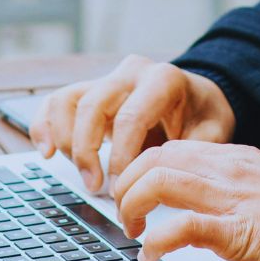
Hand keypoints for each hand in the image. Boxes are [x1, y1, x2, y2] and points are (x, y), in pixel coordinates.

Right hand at [29, 55, 236, 192]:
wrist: (197, 97)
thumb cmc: (204, 116)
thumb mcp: (215, 131)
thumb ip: (198, 149)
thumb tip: (170, 174)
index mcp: (163, 80)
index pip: (131, 117)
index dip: (120, 156)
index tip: (120, 187)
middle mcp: (131, 73)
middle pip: (92, 105)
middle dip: (87, 151)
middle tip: (94, 187)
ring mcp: (107, 78)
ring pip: (67, 100)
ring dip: (65, 142)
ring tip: (82, 174)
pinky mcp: (90, 89)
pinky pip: (56, 101)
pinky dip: (44, 126)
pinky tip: (47, 153)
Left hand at [112, 140, 259, 260]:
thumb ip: (229, 187)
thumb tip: (197, 205)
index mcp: (230, 158)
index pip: (168, 148)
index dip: (139, 169)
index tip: (133, 193)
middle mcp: (224, 170)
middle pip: (153, 159)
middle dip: (126, 186)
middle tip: (126, 215)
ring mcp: (229, 198)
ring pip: (158, 181)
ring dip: (132, 207)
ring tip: (133, 232)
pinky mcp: (237, 231)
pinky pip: (183, 226)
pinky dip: (157, 240)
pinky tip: (151, 254)